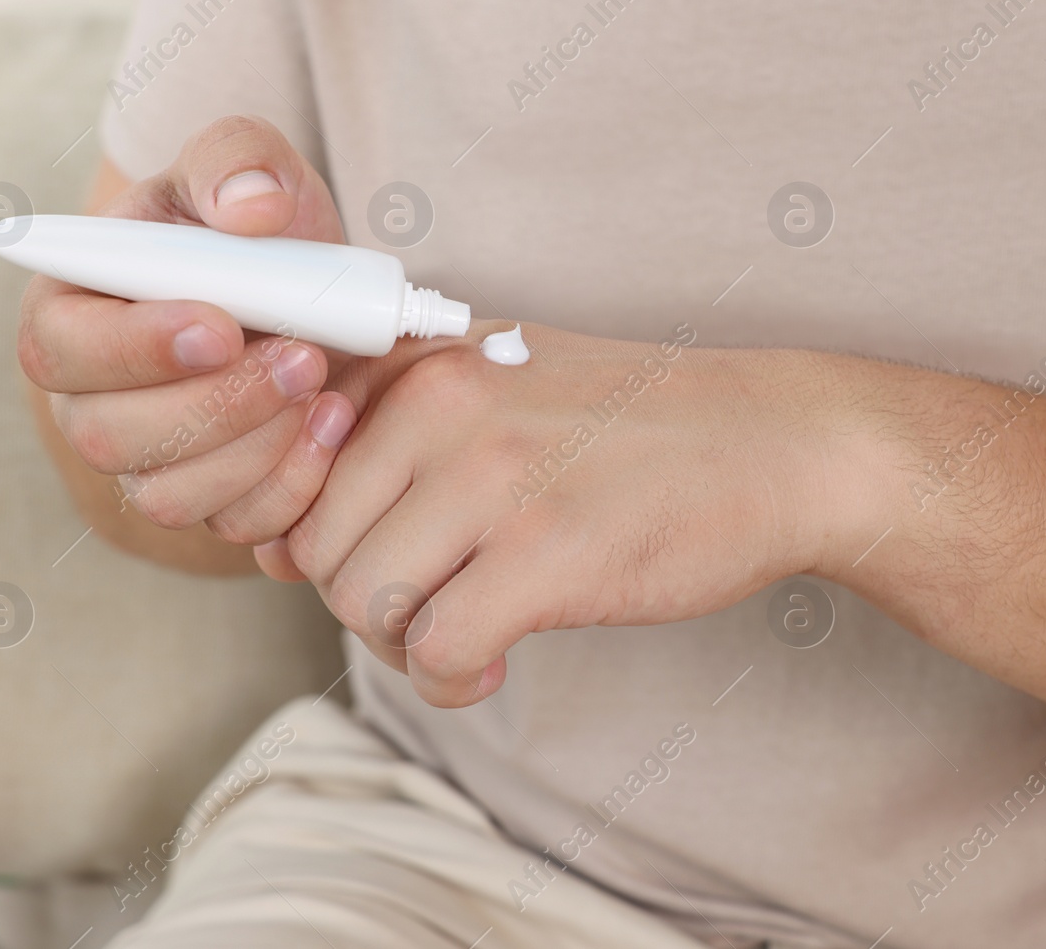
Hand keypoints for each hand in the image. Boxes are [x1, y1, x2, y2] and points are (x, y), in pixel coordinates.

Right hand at [17, 116, 359, 541]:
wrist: (320, 294)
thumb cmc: (257, 229)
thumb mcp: (248, 164)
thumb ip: (238, 160)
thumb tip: (249, 204)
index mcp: (73, 310)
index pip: (58, 348)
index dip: (134, 346)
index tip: (221, 324)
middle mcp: (93, 399)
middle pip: (109, 436)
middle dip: (216, 401)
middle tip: (301, 354)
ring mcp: (149, 461)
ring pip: (170, 494)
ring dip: (256, 445)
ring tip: (322, 380)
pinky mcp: (213, 499)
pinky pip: (236, 524)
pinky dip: (292, 483)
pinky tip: (335, 423)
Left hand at [257, 321, 848, 706]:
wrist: (775, 442)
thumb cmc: (635, 426)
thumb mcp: (500, 385)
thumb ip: (390, 439)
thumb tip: (271, 545)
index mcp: (422, 364)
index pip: (286, 469)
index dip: (308, 540)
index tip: (372, 563)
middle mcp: (442, 407)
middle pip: (315, 547)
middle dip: (360, 601)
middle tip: (429, 611)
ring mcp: (494, 478)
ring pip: (363, 602)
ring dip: (404, 646)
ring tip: (466, 636)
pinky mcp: (547, 554)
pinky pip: (436, 650)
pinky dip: (451, 681)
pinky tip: (496, 666)